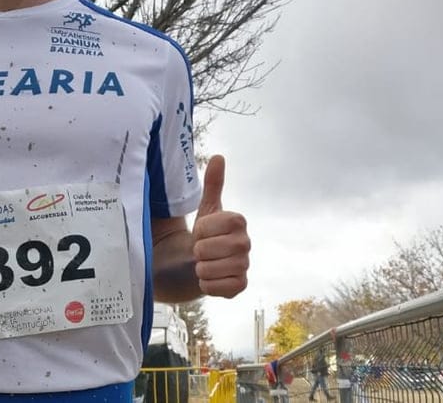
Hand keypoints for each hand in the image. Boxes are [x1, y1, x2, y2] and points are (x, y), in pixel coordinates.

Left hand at [191, 154, 249, 296]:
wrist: (202, 263)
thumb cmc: (205, 234)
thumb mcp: (206, 209)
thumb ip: (213, 184)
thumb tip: (219, 156)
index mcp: (238, 222)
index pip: (204, 227)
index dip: (197, 231)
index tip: (201, 232)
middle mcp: (246, 244)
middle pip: (204, 249)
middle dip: (196, 251)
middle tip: (202, 249)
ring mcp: (244, 266)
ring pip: (207, 269)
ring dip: (199, 267)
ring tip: (205, 262)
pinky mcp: (239, 287)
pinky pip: (214, 287)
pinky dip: (205, 284)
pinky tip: (210, 278)